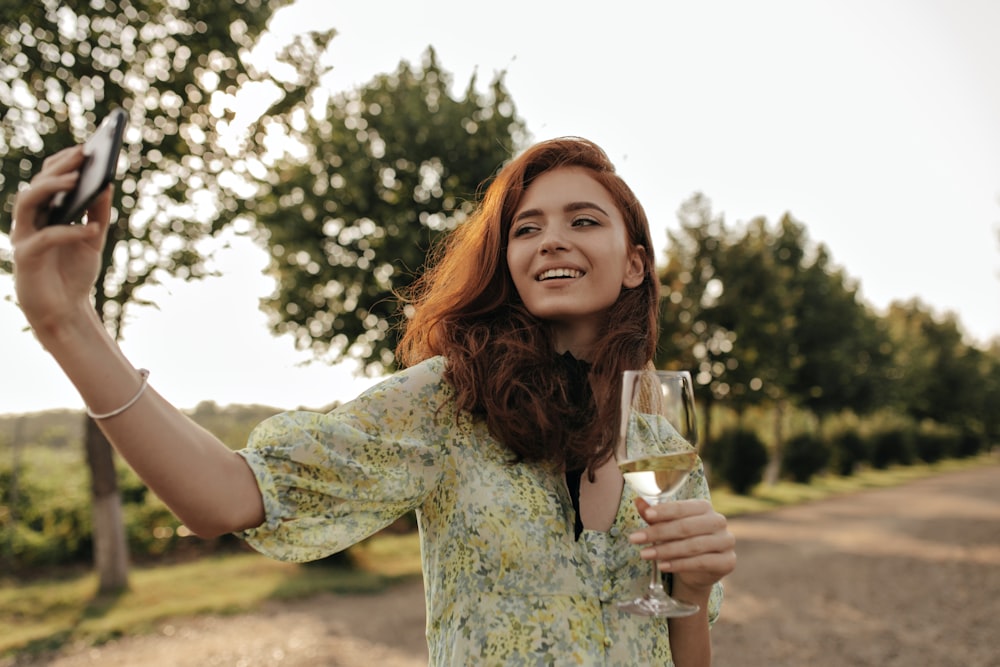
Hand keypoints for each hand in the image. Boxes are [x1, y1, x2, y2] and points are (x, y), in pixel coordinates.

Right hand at [10, 146, 112, 332]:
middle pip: (37, 185)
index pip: (47, 179)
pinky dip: (70, 232)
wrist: (64, 311)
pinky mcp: (25, 257)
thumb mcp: (92, 239)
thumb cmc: (74, 273)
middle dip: (59, 168)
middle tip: (83, 155)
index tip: (86, 147)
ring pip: (28, 201)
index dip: (63, 162)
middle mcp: (28, 221)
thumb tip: (107, 184)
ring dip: (51, 187)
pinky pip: (46, 237)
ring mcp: (23, 237)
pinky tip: (92, 230)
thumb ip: (98, 213)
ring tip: (79, 179)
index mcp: (43, 214)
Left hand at [629, 497, 735, 591]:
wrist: (699, 571)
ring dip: (665, 550)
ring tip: (644, 554)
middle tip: (635, 538)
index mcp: (704, 507)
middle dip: (658, 533)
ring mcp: (726, 541)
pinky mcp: (728, 561)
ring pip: (692, 545)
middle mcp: (718, 521)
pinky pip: (701, 562)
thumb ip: (654, 515)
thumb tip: (637, 501)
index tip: (646, 515)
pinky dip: (679, 564)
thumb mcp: (666, 527)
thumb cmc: (681, 541)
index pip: (682, 507)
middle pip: (686, 527)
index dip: (664, 511)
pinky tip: (662, 566)